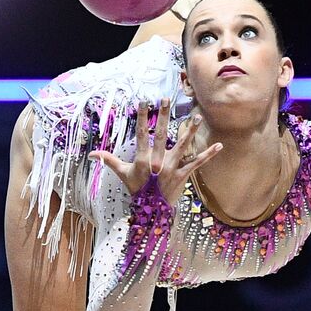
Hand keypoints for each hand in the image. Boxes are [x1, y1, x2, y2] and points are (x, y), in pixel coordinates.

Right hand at [91, 98, 223, 207]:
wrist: (151, 211)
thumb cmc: (137, 190)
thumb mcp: (123, 174)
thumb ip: (109, 160)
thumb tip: (91, 154)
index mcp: (143, 159)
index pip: (141, 134)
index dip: (142, 117)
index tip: (144, 102)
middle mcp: (158, 161)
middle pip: (162, 135)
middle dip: (164, 116)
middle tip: (166, 99)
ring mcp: (172, 168)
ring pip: (183, 146)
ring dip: (190, 131)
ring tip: (196, 116)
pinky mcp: (183, 175)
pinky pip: (197, 163)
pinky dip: (208, 154)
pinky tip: (219, 145)